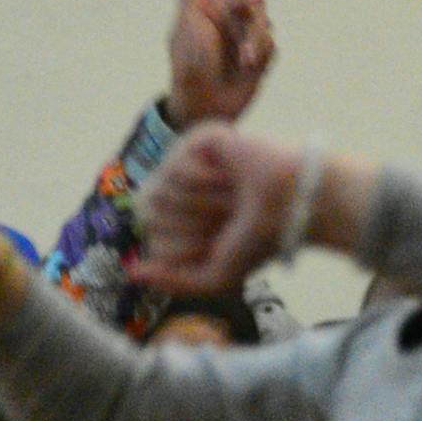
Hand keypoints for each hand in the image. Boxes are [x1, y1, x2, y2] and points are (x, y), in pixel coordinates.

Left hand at [131, 122, 303, 294]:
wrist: (289, 207)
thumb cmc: (258, 242)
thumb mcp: (213, 278)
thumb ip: (172, 282)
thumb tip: (132, 272)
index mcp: (180, 222)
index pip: (152, 242)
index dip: (184, 250)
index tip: (218, 243)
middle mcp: (178, 192)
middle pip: (148, 218)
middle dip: (190, 226)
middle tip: (226, 216)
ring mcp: (186, 163)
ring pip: (159, 192)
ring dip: (201, 203)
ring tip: (230, 195)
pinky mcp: (198, 139)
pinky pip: (175, 169)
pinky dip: (204, 180)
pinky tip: (227, 175)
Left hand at [166, 0, 274, 128]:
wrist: (203, 105)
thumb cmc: (188, 65)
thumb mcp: (187, 26)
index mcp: (209, 8)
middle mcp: (228, 20)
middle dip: (250, 9)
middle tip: (244, 15)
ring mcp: (244, 39)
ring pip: (266, 21)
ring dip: (256, 38)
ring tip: (244, 59)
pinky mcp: (258, 59)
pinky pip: (272, 44)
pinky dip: (263, 53)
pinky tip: (249, 67)